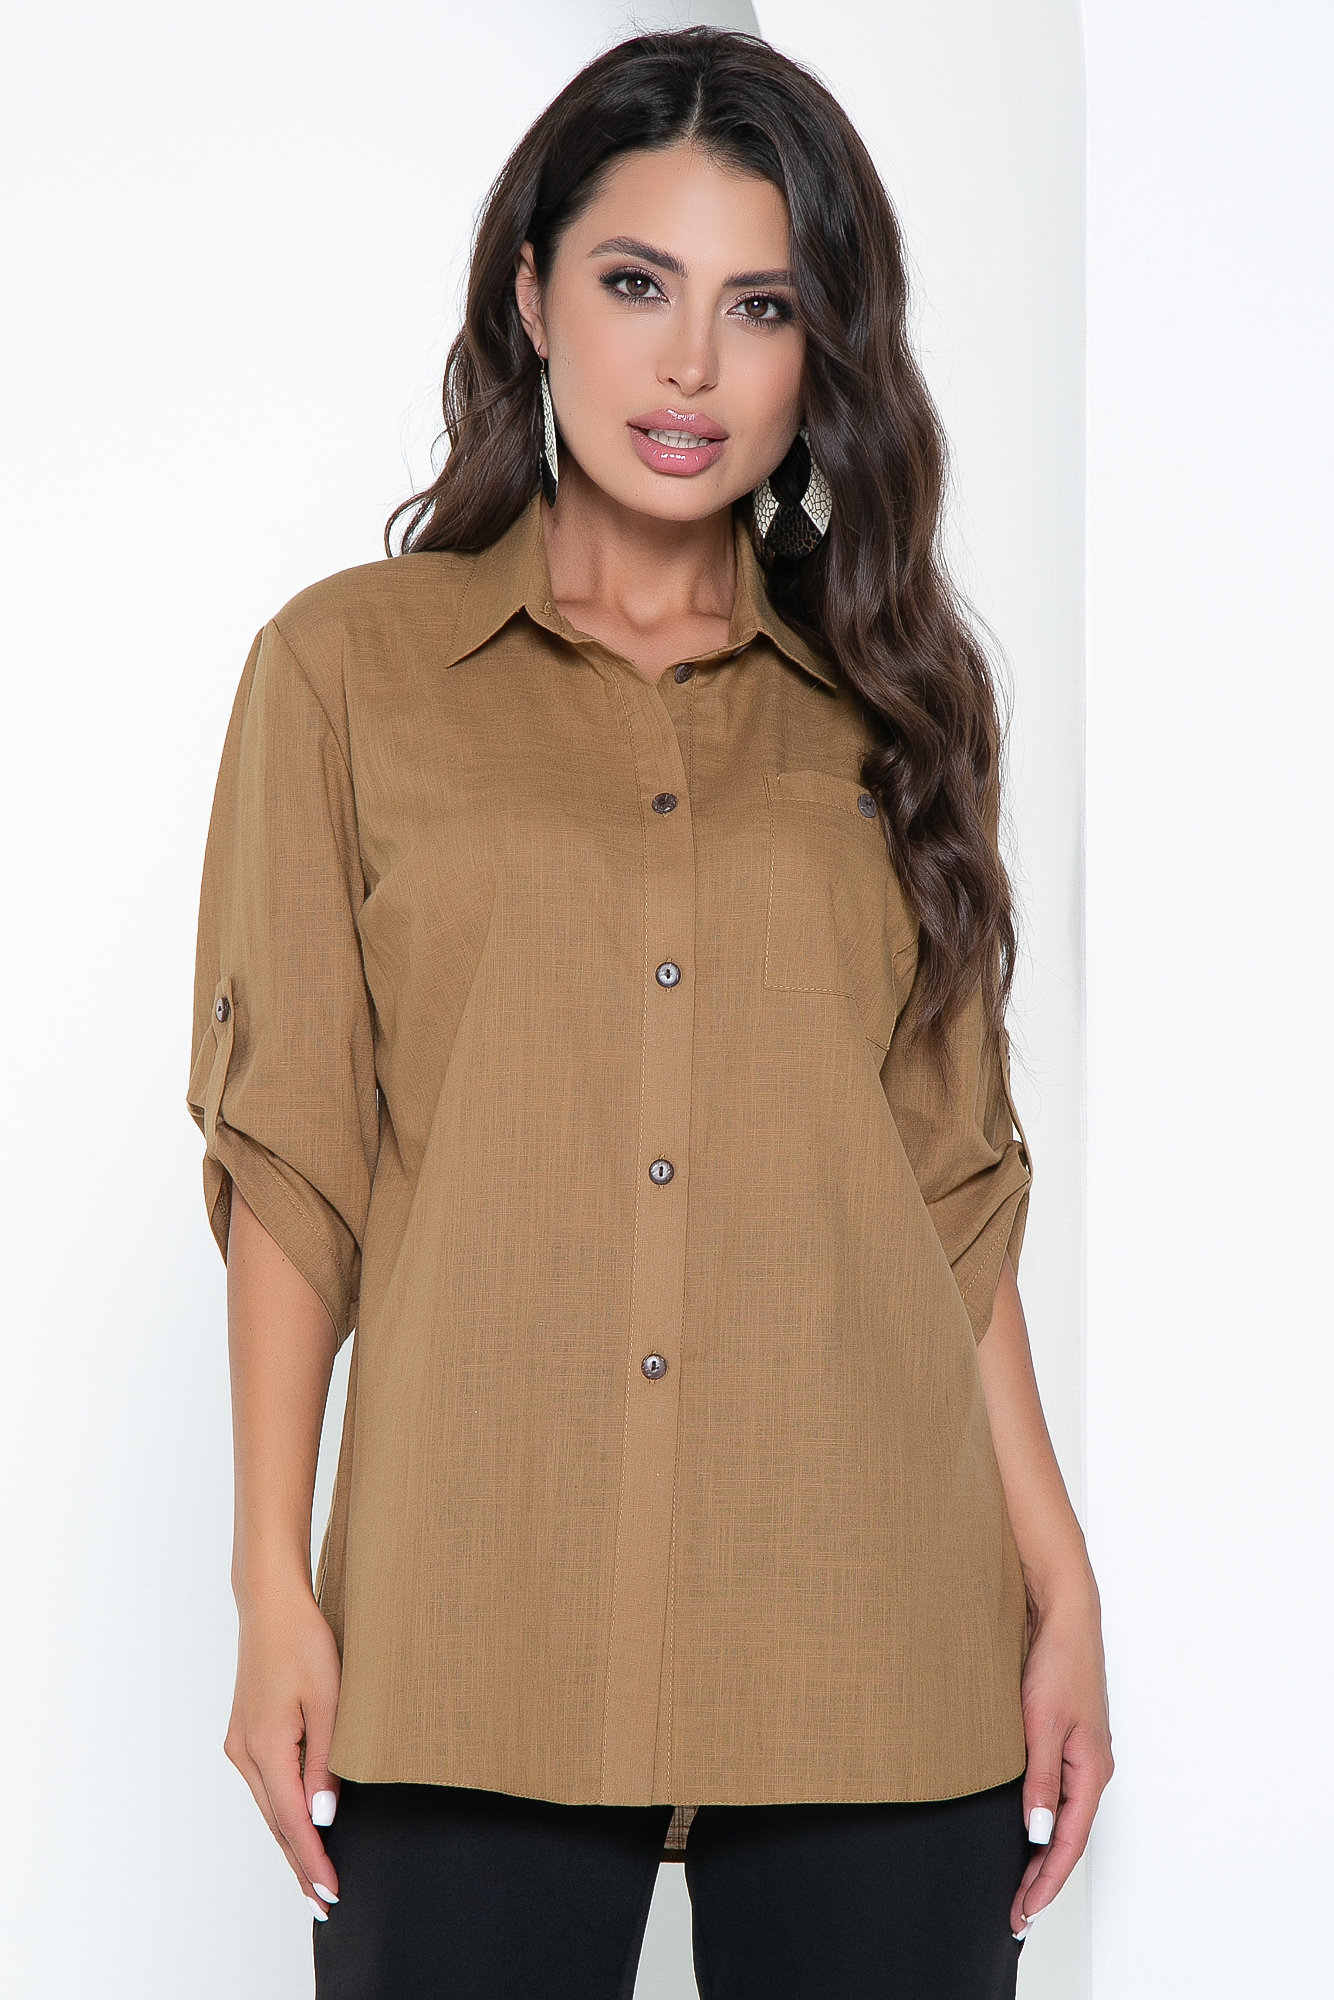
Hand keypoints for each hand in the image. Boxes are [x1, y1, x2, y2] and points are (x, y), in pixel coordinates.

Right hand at [224, 1585, 343, 1917]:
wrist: (270, 1604)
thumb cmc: (304, 1642)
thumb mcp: (330, 1700)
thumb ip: (326, 1762)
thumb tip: (323, 1817)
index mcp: (266, 1747)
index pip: (292, 1821)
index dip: (313, 1861)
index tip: (331, 1892)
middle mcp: (245, 1753)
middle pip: (275, 1822)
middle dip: (300, 1865)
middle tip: (323, 1904)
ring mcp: (239, 1744)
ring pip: (267, 1807)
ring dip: (290, 1842)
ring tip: (313, 1877)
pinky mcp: (243, 1734)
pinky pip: (263, 1787)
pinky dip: (280, 1813)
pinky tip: (295, 1826)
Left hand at [1010, 1575, 1112, 1936]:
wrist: (1064, 1615)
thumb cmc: (1058, 1662)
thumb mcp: (1041, 1724)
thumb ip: (1040, 1780)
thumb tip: (1038, 1834)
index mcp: (1092, 1771)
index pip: (1069, 1843)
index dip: (1046, 1882)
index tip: (1024, 1911)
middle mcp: (1091, 1769)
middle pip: (1069, 1838)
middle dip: (1044, 1878)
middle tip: (1016, 1913)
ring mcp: (1080, 1755)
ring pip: (1063, 1819)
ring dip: (1042, 1854)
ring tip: (1019, 1885)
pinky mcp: (1066, 1740)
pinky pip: (1056, 1795)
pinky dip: (1042, 1822)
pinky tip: (1026, 1831)